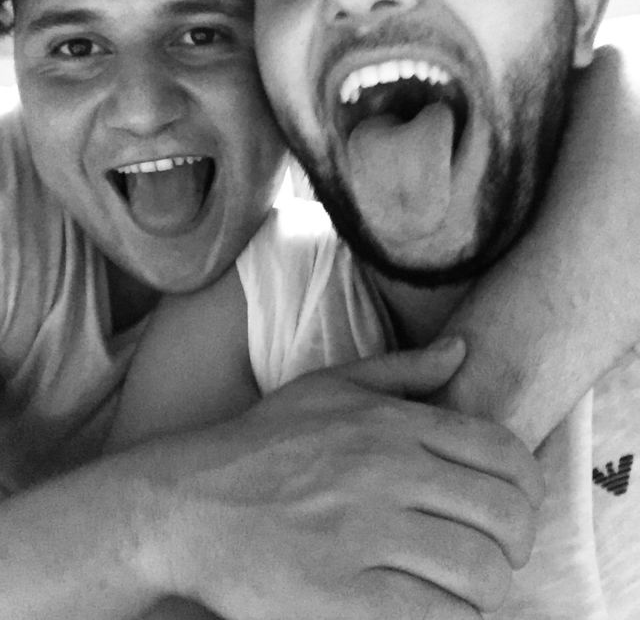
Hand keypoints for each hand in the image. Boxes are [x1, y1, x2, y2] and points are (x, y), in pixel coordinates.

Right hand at [143, 339, 542, 619]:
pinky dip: (452, 619)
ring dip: (487, 589)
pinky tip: (434, 609)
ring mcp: (364, 533)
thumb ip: (403, 368)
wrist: (189, 500)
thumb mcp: (331, 385)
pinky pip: (434, 617)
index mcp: (392, 424)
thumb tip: (462, 350)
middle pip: (505, 517)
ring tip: (466, 589)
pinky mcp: (341, 595)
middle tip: (496, 555)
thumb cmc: (264, 442)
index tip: (512, 511)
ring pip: (479, 573)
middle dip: (516, 545)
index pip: (504, 454)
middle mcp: (387, 471)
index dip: (527, 490)